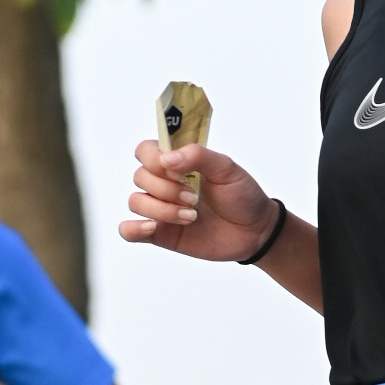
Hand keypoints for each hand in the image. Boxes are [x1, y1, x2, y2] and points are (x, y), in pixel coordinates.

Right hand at [121, 142, 277, 259]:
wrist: (255, 230)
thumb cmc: (242, 195)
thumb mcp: (227, 168)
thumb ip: (198, 156)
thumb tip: (166, 159)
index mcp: (177, 163)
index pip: (145, 151)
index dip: (155, 160)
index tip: (179, 171)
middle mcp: (164, 183)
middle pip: (140, 177)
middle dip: (166, 188)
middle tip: (194, 198)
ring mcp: (160, 208)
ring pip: (135, 202)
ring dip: (161, 209)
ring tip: (191, 216)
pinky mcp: (160, 233)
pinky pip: (128, 230)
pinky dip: (133, 228)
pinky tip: (153, 228)